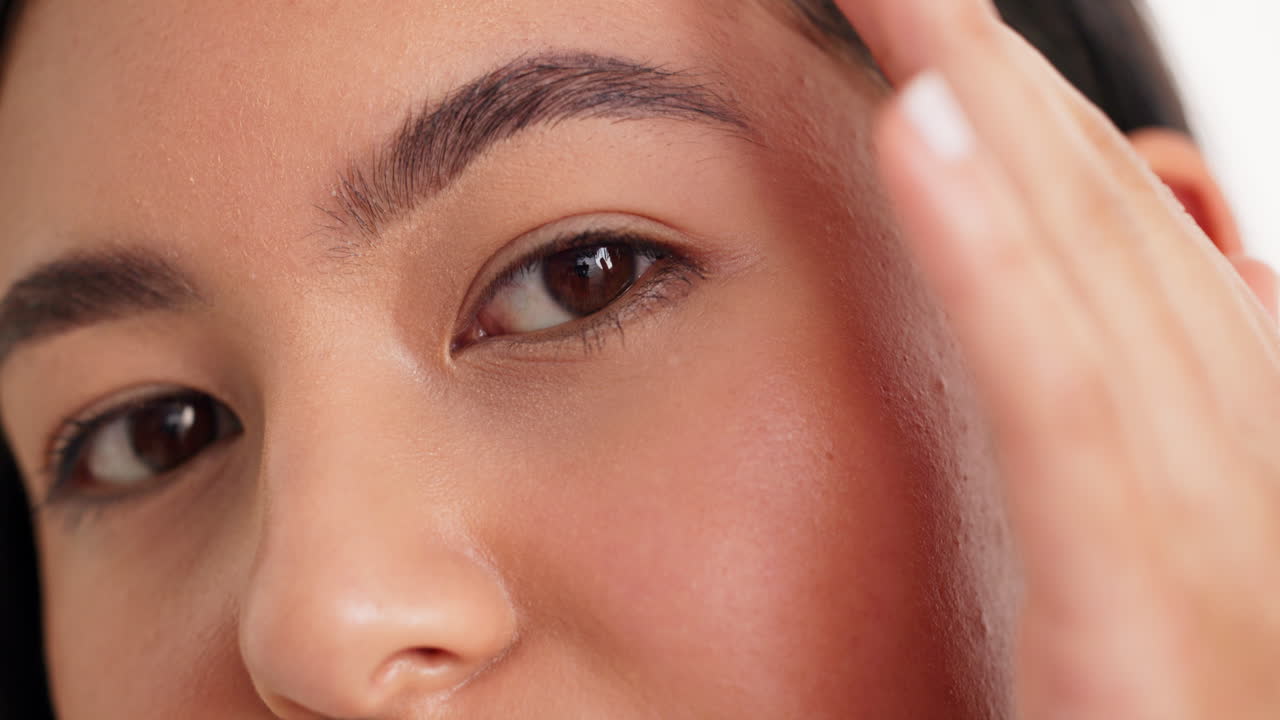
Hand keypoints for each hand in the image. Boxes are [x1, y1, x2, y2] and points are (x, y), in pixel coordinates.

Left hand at [832, 0, 1279, 716]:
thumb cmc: (1154, 708)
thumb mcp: (1130, 550)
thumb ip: (1092, 424)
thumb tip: (1069, 297)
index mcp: (1202, 422)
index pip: (1087, 226)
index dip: (1006, 104)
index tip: (924, 20)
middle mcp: (1224, 431)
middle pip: (1085, 207)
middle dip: (986, 64)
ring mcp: (1202, 502)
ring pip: (1076, 258)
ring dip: (981, 103)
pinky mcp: (1141, 586)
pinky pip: (1056, 388)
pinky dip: (992, 254)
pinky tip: (917, 130)